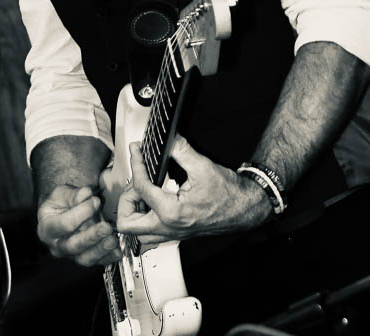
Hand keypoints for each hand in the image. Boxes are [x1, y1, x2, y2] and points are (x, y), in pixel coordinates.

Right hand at [37, 184, 121, 266]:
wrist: (62, 212)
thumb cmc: (60, 203)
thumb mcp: (62, 193)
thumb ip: (73, 194)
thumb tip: (86, 193)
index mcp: (47, 228)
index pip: (65, 224)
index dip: (81, 213)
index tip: (95, 201)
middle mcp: (57, 245)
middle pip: (74, 245)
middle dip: (92, 236)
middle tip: (106, 227)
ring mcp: (70, 254)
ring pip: (85, 258)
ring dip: (101, 250)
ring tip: (113, 240)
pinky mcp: (83, 258)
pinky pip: (95, 262)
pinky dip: (108, 258)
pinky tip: (117, 252)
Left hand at [117, 137, 271, 244]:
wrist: (245, 208)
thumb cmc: (228, 193)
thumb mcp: (202, 166)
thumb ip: (180, 149)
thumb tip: (167, 138)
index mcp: (172, 212)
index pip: (140, 188)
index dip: (136, 164)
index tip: (137, 151)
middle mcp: (169, 227)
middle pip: (128, 223)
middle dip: (126, 198)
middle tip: (135, 180)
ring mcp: (172, 233)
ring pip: (137, 232)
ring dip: (134, 211)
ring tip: (141, 191)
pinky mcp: (176, 233)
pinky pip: (150, 232)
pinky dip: (145, 216)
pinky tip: (152, 199)